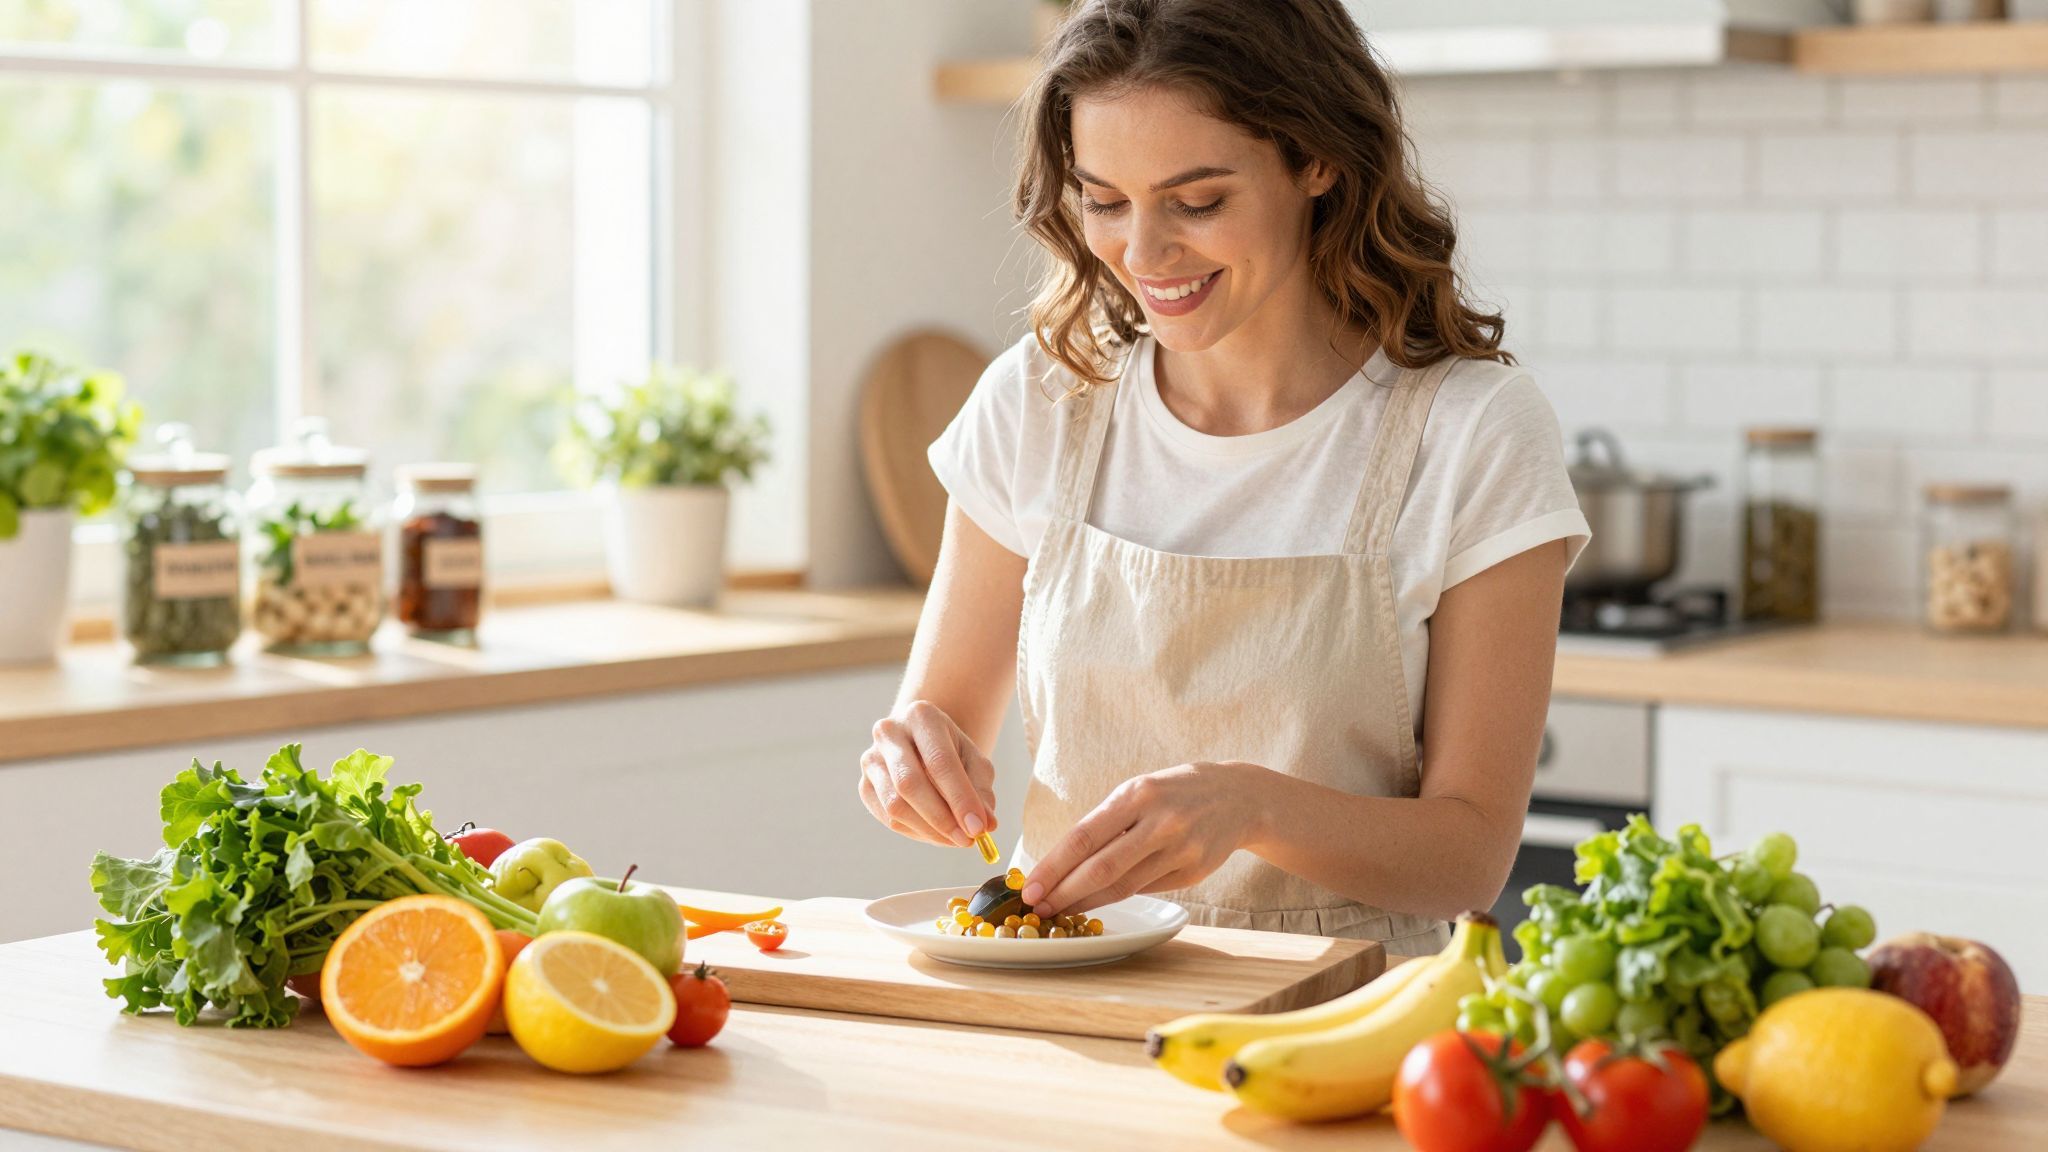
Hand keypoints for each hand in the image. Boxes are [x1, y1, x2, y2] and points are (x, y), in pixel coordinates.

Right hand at [858, 700, 996, 847]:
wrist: (921, 744)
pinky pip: (888, 819)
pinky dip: (916, 832)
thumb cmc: (952, 752)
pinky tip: (936, 833)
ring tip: (955, 838)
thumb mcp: (975, 763)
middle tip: (967, 839)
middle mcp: (889, 733)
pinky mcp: (864, 785)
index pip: (939, 761)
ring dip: (929, 830)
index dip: (960, 798)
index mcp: (921, 716)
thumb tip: (986, 824)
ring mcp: (871, 759)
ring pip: (895, 805)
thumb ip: (981, 791)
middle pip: (910, 783)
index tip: (979, 828)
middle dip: (942, 818)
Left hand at [1020, 761, 1266, 918]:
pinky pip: (1146, 890)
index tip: (1029, 886)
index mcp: (1137, 794)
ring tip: (1061, 910)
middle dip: (1064, 892)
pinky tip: (1097, 903)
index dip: (1053, 866)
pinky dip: (1117, 898)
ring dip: (1087, 902)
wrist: (1238, 797)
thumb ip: (1107, 822)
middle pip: (1102, 868)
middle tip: (1037, 908)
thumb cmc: (1174, 793)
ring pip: (1123, 886)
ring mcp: (1181, 849)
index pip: (1084, 837)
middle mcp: (1160, 822)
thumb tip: (1062, 862)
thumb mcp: (1140, 791)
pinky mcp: (1194, 872)